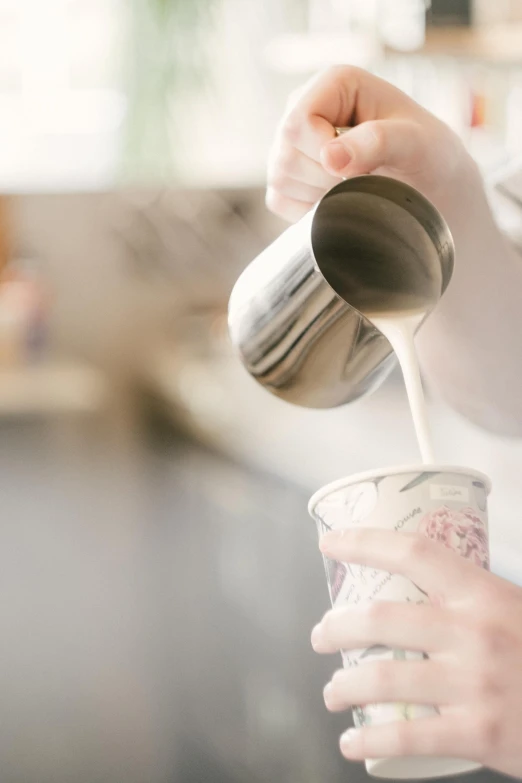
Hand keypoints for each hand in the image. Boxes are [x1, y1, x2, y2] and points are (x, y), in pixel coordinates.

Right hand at [266, 66, 470, 221]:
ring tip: (354, 188)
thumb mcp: (416, 143)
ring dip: (319, 195)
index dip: (323, 153)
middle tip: (364, 179)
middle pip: (285, 153)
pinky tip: (337, 200)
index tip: (361, 167)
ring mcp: (293, 143)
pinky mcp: (288, 177)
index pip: (297, 122)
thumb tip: (329, 157)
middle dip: (325, 179)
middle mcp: (306, 107)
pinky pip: (279, 200)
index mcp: (334, 84)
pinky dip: (308, 211)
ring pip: (279, 178)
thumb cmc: (428, 156)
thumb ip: (377, 142)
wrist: (430, 187)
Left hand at [311, 528, 521, 777]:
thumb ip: (471, 599)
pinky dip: (368, 741)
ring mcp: (475, 685)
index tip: (330, 543)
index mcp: (483, 593)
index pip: (413, 552)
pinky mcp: (479, 734)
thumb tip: (416, 585)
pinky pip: (406, 738)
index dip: (364, 542)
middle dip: (336, 627)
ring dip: (342, 686)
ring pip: (382, 678)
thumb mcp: (513, 609)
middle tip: (321, 635)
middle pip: (380, 618)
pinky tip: (351, 742)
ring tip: (332, 690)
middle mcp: (473, 632)